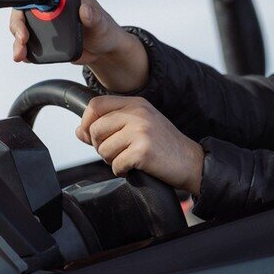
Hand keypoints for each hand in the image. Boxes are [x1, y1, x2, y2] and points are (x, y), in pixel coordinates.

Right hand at [1, 0, 143, 70]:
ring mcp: (42, 19)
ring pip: (19, 23)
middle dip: (17, 18)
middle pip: (22, 2)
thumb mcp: (101, 22)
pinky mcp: (40, 37)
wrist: (102, 51)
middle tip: (22, 34)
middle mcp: (48, 2)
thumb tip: (85, 10)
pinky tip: (23, 55)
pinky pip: (24, 40)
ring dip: (17, 36)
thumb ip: (93, 16)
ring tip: (21, 52)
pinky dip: (20, 48)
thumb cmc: (102, 28)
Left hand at [77, 95, 203, 195]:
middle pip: (96, 128)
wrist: (193, 162)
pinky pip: (116, 164)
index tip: (91, 136)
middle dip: (100, 146)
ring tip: (129, 159)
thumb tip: (80, 131)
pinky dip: (122, 171)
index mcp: (136, 103)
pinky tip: (135, 168)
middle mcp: (138, 113)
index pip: (96, 104)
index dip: (87, 122)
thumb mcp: (138, 126)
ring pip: (104, 148)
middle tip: (117, 153)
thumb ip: (110, 125)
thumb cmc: (164, 145)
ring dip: (112, 160)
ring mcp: (141, 130)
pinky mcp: (143, 150)